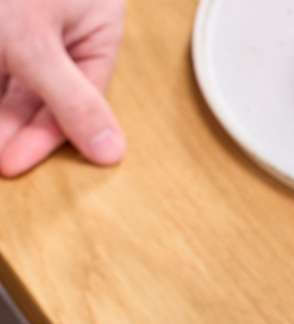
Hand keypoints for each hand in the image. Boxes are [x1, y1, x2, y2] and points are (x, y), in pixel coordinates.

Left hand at [0, 0, 125, 177]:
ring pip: (12, 79)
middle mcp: (64, 24)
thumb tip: (111, 151)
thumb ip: (71, 101)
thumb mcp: (33, 43)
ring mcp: (26, 21)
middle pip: (41, 92)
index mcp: (95, 27)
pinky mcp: (5, 23)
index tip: (15, 161)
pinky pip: (0, 66)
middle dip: (10, 124)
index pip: (78, 97)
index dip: (45, 134)